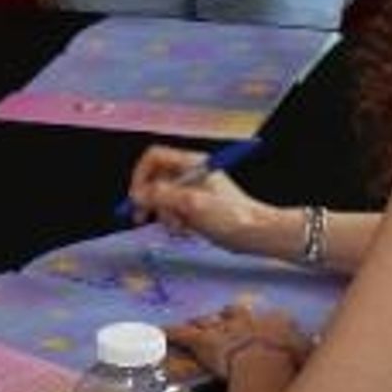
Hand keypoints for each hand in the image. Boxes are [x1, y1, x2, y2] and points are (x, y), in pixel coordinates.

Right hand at [126, 144, 265, 251]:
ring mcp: (194, 189)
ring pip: (164, 198)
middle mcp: (191, 172)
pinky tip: (186, 231)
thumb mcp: (191, 204)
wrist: (256, 234)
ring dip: (164, 214)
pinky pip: (175, 211)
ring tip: (178, 228)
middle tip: (141, 218)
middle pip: (156, 179)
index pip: (154, 157)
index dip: (140, 175)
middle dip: (150, 200)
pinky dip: (175, 221)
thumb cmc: (230, 216)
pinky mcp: (198, 206)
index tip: (136, 196)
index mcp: (192, 163)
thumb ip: (161, 196)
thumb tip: (137, 194)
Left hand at [167, 304, 311, 381]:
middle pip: (233, 315)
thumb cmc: (288, 359)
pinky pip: (185, 335)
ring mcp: (223, 330)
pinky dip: (173, 332)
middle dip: (227, 318)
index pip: (264, 318)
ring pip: (209, 323)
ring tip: (191, 321)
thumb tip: (321, 349)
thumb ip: (311, 350)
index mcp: (271, 321)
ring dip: (200, 324)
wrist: (264, 360)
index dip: (258, 322)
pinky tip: (163, 329)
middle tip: (222, 319)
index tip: (254, 322)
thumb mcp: (308, 353)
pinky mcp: (203, 343)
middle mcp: (245, 320)